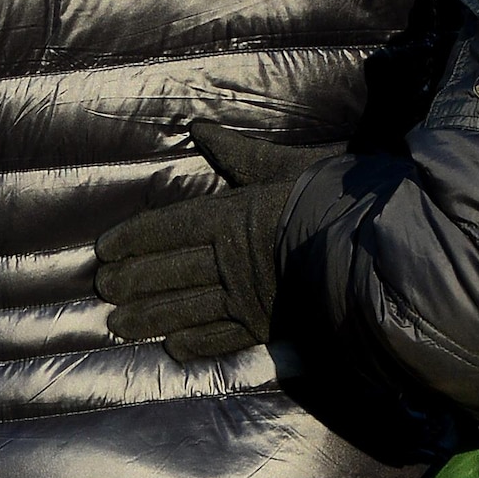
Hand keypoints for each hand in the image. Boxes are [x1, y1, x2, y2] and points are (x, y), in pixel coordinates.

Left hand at [94, 122, 347, 361]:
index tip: (104, 250)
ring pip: (187, 309)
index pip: (169, 228)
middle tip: (101, 289)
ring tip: (118, 324)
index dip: (134, 239)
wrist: (377, 246)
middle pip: (170, 271)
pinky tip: (174, 349)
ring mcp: (248, 297)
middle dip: (133, 281)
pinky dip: (197, 344)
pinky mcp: (269, 325)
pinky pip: (224, 338)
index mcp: (231, 216)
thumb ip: (239, 154)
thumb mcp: (284, 166)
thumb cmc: (332, 198)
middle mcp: (231, 260)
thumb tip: (200, 128)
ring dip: (150, 317)